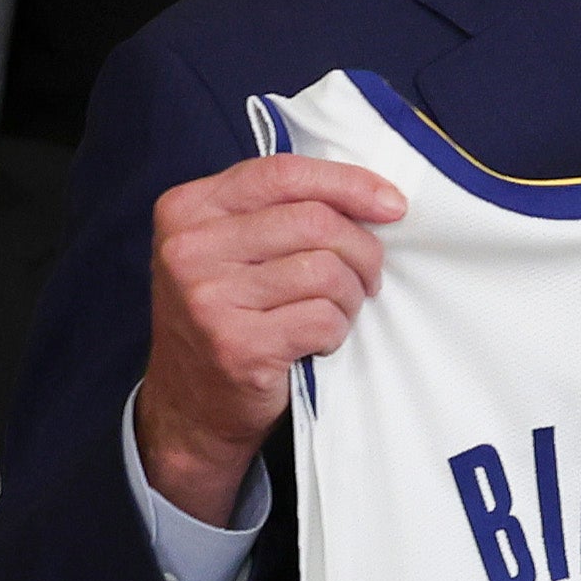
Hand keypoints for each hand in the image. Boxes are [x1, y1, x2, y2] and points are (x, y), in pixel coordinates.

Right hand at [136, 153, 405, 518]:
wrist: (190, 407)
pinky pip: (324, 318)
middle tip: (367, 279)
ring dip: (350, 296)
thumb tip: (377, 197)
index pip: (283, 173)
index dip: (349, 183)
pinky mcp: (237, 344)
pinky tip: (317, 341)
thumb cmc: (226, 317)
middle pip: (315, 222)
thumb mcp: (230, 251)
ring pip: (327, 271)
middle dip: (362, 251)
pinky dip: (337, 331)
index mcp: (187, 210)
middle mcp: (189, 248)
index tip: (392, 205)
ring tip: (336, 312)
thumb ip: (279, 212)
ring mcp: (208, 297)